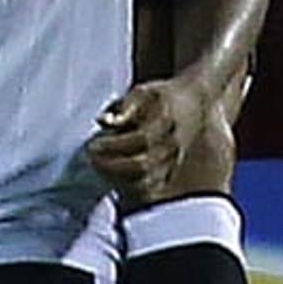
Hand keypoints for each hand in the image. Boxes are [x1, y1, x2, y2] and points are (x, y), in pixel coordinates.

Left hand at [85, 77, 210, 204]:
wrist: (190, 105)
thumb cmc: (159, 97)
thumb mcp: (142, 92)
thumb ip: (123, 106)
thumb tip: (103, 121)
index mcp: (165, 119)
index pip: (141, 139)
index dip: (114, 145)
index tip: (93, 145)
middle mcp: (172, 143)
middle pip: (143, 164)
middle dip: (112, 166)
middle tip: (92, 159)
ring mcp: (173, 161)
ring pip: (147, 182)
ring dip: (118, 179)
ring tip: (100, 169)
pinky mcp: (171, 173)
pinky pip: (151, 191)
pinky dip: (130, 190)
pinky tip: (114, 180)